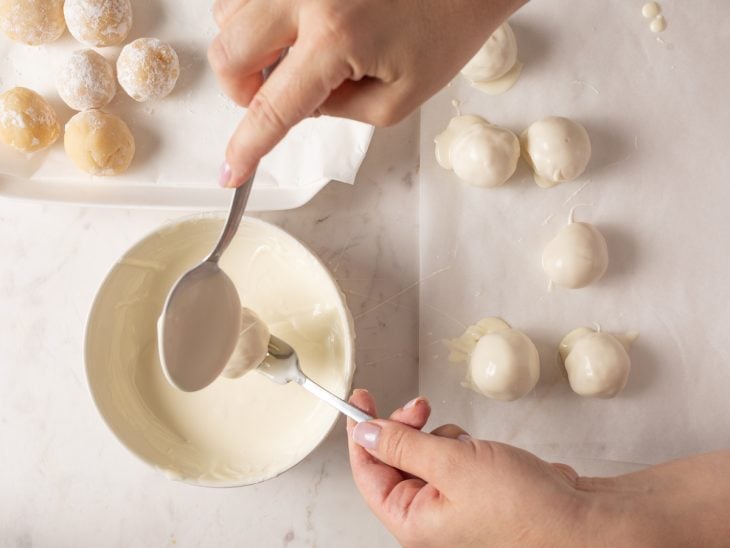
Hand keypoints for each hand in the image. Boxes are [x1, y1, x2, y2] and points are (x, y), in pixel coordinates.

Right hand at [209, 0, 525, 186]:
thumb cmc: (445, 28)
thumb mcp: (398, 98)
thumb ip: (338, 113)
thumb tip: (295, 107)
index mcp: (336, 37)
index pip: (272, 107)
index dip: (247, 147)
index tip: (232, 171)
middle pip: (227, 54)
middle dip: (241, 91)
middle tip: (275, 97)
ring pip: (228, 15)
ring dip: (248, 49)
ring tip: (294, 56)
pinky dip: (259, 17)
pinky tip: (295, 28)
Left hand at [346, 389, 589, 546]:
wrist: (578, 517)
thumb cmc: (524, 507)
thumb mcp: (453, 465)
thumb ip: (404, 446)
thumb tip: (366, 433)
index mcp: (413, 520)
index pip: (368, 472)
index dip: (361, 434)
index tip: (361, 400)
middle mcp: (428, 515)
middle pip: (394, 459)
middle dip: (406, 429)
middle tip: (420, 407)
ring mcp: (451, 502)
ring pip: (423, 453)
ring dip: (438, 436)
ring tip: (466, 444)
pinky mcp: (472, 488)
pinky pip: (450, 456)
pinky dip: (460, 444)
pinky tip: (481, 451)